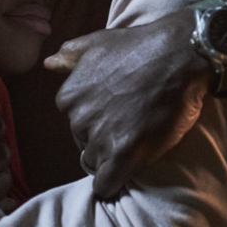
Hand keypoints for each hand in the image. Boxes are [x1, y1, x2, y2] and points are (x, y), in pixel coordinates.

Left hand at [44, 11, 210, 198]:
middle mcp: (79, 118)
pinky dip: (113, 184)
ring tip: (138, 140)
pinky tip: (125, 174)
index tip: (116, 113)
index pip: (74, 122)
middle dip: (104, 137)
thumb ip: (70, 54)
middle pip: (85, 142)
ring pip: (96, 162)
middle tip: (131, 123)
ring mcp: (101, 137)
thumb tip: (48, 63)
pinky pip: (107, 184)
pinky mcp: (125, 153)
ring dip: (113, 157)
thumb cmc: (139, 45)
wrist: (178, 54)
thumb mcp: (98, 42)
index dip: (97, 120)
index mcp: (69, 96)